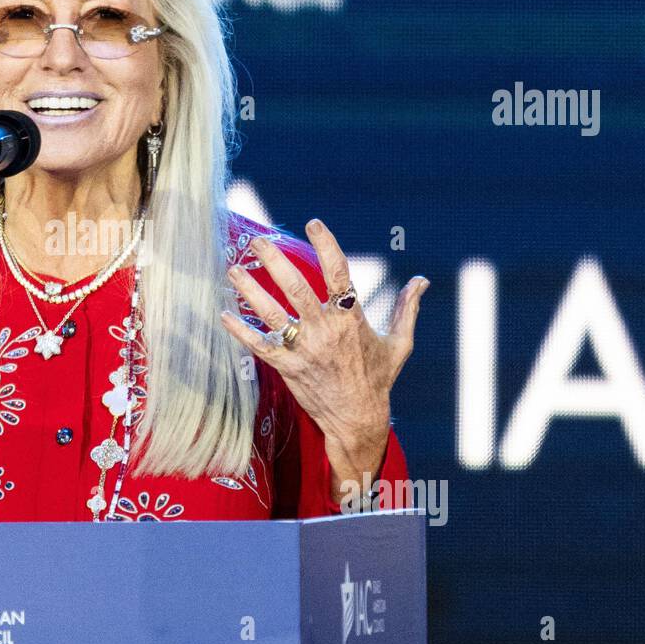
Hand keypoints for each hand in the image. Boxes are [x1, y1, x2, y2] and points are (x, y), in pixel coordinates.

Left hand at [219, 219, 426, 495]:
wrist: (357, 420)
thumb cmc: (378, 380)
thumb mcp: (399, 344)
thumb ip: (406, 309)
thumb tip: (421, 280)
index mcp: (352, 319)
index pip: (338, 273)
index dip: (326, 245)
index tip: (313, 223)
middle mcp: (325, 330)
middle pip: (296, 288)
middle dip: (275, 261)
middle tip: (257, 240)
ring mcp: (304, 349)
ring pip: (272, 314)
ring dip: (250, 291)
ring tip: (233, 270)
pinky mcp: (287, 367)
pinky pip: (259, 345)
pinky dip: (240, 330)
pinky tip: (223, 314)